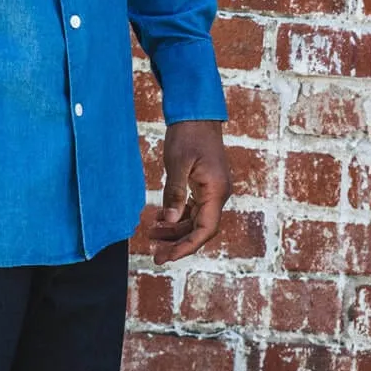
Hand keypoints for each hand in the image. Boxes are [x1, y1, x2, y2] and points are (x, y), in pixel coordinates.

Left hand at [149, 120, 231, 264]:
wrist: (196, 113)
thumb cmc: (188, 134)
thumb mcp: (177, 163)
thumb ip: (174, 193)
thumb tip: (168, 221)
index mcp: (216, 191)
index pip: (205, 229)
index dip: (186, 246)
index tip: (167, 256)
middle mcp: (218, 194)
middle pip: (200, 229)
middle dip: (178, 243)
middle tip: (155, 254)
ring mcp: (213, 190)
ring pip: (196, 220)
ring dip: (175, 230)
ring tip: (151, 234)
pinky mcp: (205, 184)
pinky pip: (193, 208)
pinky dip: (178, 216)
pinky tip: (160, 219)